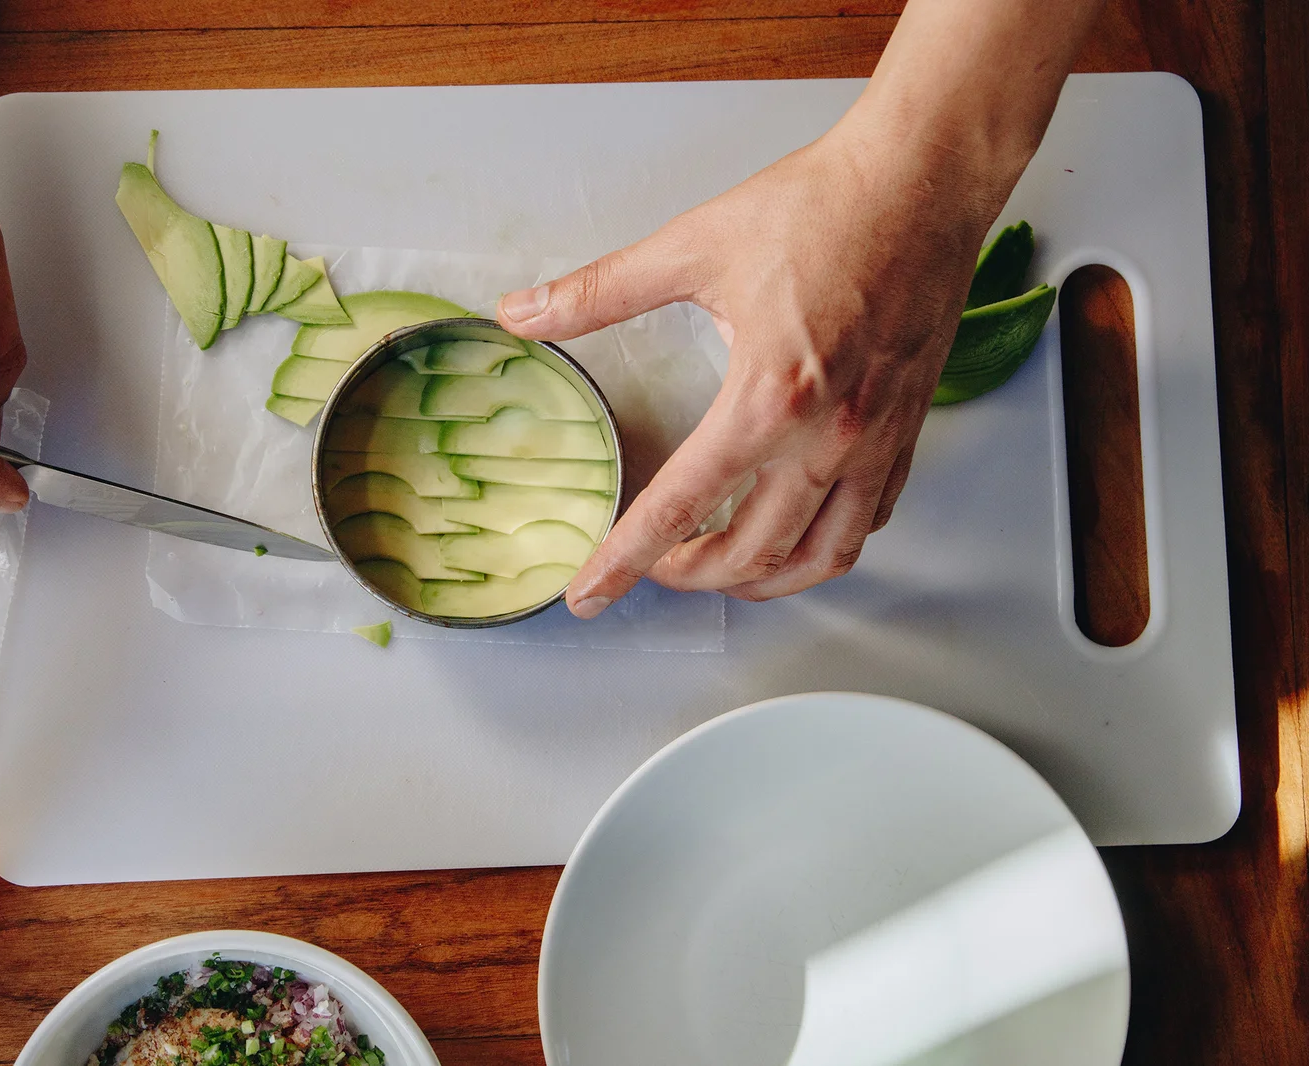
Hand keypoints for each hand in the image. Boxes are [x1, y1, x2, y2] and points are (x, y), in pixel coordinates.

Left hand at [497, 118, 1007, 615]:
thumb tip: (521, 313)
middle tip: (651, 567)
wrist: (923, 178)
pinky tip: (794, 532)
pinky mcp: (906, 430)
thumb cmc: (820, 207)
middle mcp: (828, 436)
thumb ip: (598, 292)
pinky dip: (825, 546)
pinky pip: (869, 520)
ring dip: (763, 581)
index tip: (588, 596)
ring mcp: (876, 441)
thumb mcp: (692, 247)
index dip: (624, 561)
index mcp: (768, 397)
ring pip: (822, 558)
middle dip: (690, 577)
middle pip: (752, 554)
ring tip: (719, 571)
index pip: (679, 508)